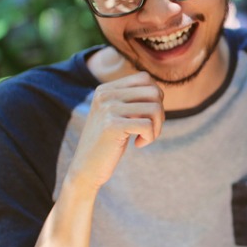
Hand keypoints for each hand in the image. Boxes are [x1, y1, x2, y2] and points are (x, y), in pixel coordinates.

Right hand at [66, 72, 164, 191]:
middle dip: (160, 113)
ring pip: (155, 108)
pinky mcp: (112, 125)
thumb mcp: (118, 115)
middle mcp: (105, 94)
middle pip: (154, 92)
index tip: (147, 116)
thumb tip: (159, 90)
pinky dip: (150, 137)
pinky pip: (148, 125)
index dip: (155, 97)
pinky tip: (138, 144)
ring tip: (145, 137)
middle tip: (150, 129)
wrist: (86, 168)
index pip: (145, 78)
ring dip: (157, 127)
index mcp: (106, 89)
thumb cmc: (108, 143)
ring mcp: (108, 108)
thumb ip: (133, 100)